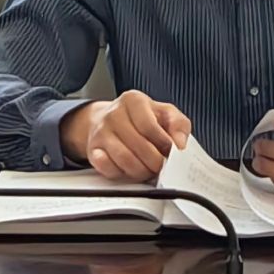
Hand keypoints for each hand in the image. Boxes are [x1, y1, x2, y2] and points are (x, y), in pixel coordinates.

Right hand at [60, 91, 191, 182]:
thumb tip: (180, 145)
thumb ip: (178, 125)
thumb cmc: (143, 118)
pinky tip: (130, 169)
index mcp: (133, 100)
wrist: (111, 119)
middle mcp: (114, 113)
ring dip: (141, 170)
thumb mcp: (165, 113)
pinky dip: (122, 173)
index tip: (171, 153)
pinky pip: (108, 168)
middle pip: (138, 145)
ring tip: (148, 170)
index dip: (163, 143)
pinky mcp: (93, 150)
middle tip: (161, 166)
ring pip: (124, 159)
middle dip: (154, 161)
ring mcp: (101, 132)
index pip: (149, 126)